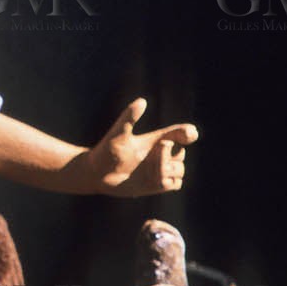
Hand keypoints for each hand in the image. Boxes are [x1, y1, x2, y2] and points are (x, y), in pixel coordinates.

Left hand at [74, 98, 198, 197]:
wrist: (97, 173)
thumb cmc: (106, 150)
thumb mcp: (118, 133)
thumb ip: (129, 117)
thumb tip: (142, 101)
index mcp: (154, 140)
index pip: (179, 134)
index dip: (187, 132)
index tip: (189, 134)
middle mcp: (158, 155)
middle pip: (181, 153)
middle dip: (173, 153)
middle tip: (158, 150)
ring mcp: (158, 170)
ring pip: (180, 170)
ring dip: (171, 169)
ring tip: (155, 170)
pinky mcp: (156, 184)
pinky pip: (176, 184)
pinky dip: (171, 182)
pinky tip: (158, 181)